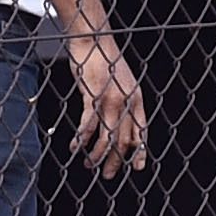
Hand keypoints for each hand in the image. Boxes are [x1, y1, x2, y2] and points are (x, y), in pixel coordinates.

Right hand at [72, 34, 147, 176]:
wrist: (92, 40)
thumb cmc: (103, 58)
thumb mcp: (121, 81)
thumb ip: (122, 100)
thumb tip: (118, 118)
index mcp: (136, 98)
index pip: (141, 130)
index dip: (140, 150)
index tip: (138, 166)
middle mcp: (127, 101)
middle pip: (124, 139)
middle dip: (116, 160)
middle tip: (109, 175)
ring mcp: (110, 100)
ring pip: (107, 137)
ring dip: (98, 155)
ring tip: (89, 164)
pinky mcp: (93, 96)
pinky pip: (88, 125)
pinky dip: (81, 139)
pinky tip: (75, 146)